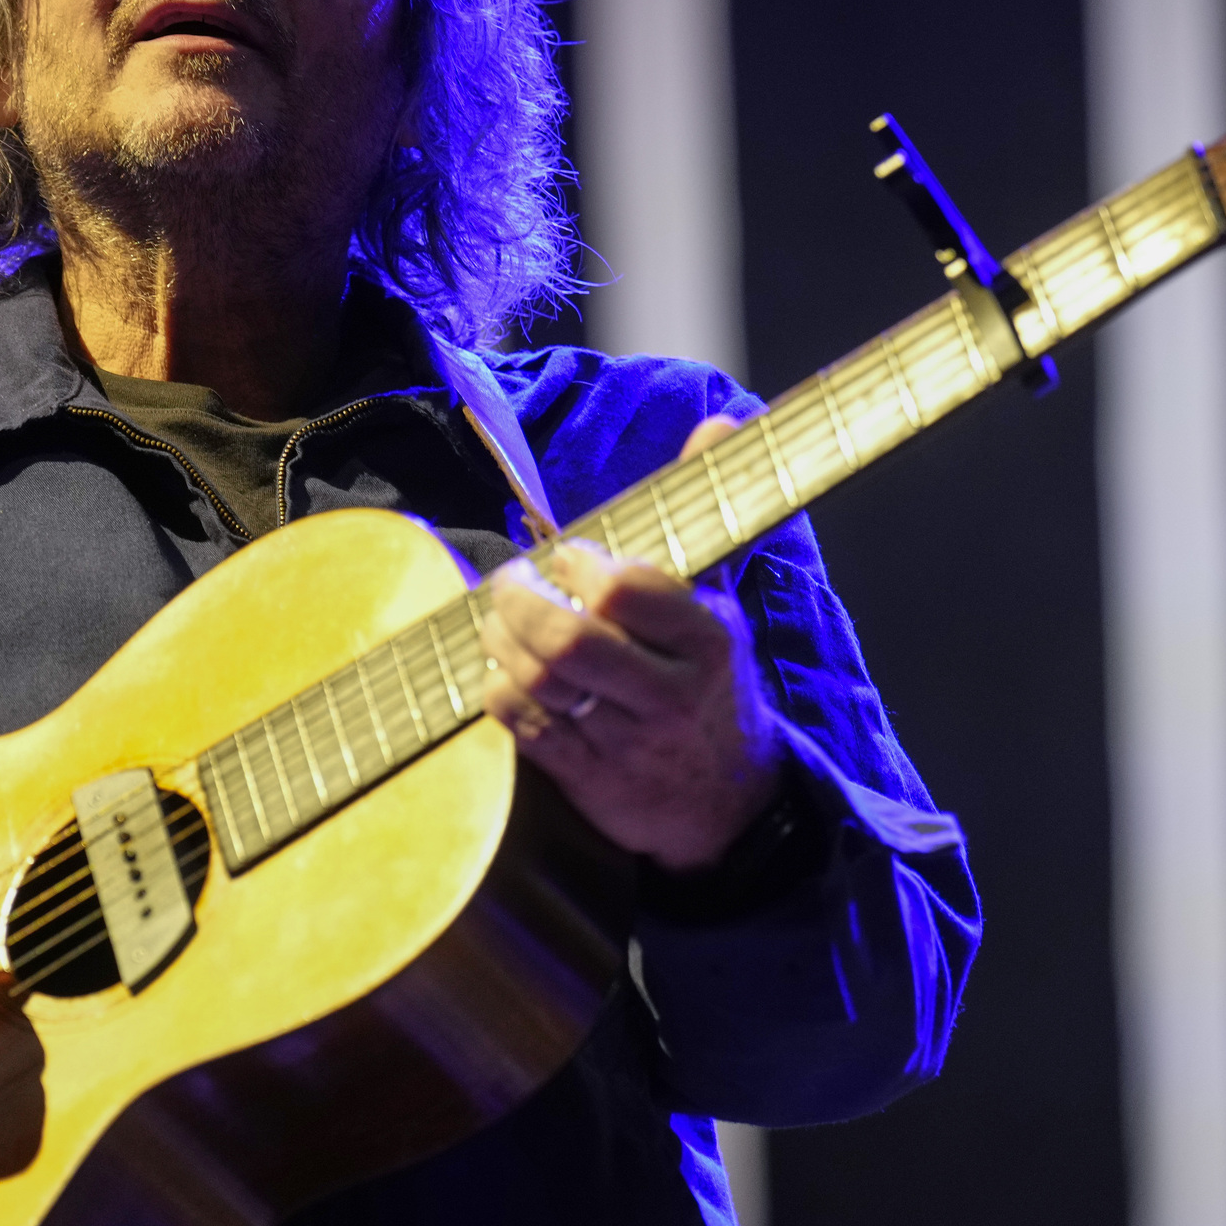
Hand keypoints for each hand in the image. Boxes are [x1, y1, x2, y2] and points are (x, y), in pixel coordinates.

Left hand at [478, 415, 789, 872]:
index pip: (629, 591)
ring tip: (496, 618)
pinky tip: (500, 670)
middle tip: (509, 582)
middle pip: (571, 640)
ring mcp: (628, 742)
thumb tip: (721, 422)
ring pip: (542, 681)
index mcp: (707, 639)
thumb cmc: (709, 682)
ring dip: (502, 641)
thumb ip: (707, 515)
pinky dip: (500, 691)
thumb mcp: (722, 600)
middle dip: (522, 602)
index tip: (565, 554)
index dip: (580, 565)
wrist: (728, 803)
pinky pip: (526, 729)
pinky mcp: (591, 780)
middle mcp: (669, 693)